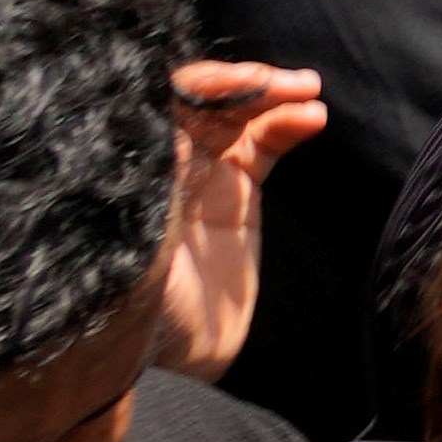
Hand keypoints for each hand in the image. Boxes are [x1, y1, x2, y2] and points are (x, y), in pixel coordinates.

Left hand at [148, 62, 323, 382]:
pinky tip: (312, 119)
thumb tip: (170, 111)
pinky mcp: (236, 196)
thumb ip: (153, 178)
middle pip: (204, 99)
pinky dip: (289, 126)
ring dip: (274, 96)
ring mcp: (202, 176)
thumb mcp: (137, 238)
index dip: (203, 81)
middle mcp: (163, 161)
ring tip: (307, 91)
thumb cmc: (137, 302)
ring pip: (239, 115)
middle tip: (283, 82)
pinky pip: (264, 146)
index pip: (161, 97)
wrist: (173, 359)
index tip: (239, 82)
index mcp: (130, 165)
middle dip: (244, 83)